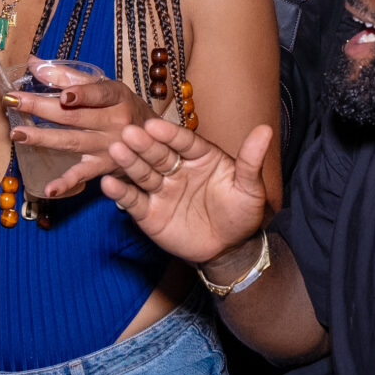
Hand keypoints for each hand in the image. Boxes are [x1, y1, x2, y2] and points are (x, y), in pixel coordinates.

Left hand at [6, 60, 154, 198]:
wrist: (154, 140)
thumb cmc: (122, 108)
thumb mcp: (104, 87)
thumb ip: (68, 75)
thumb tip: (33, 63)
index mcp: (117, 97)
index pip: (100, 93)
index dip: (83, 94)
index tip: (64, 95)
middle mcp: (115, 122)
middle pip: (75, 116)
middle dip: (41, 108)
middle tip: (13, 101)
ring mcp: (109, 147)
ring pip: (73, 142)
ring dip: (43, 138)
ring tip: (18, 134)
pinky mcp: (104, 167)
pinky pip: (82, 174)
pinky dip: (66, 183)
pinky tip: (50, 188)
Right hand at [102, 116, 272, 263]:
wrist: (230, 249)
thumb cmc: (242, 213)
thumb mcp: (250, 188)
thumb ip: (251, 160)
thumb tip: (266, 130)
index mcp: (201, 156)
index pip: (183, 142)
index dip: (169, 134)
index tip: (154, 125)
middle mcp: (177, 169)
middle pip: (158, 154)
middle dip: (143, 144)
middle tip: (128, 133)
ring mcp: (161, 189)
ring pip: (143, 173)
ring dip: (128, 162)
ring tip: (116, 150)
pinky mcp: (149, 213)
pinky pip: (133, 200)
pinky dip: (120, 192)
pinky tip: (108, 183)